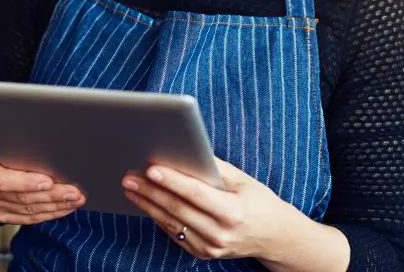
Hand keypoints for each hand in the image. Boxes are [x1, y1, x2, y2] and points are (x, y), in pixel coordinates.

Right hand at [0, 145, 85, 224]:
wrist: (1, 154)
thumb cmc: (13, 143)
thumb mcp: (16, 138)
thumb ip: (28, 147)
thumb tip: (56, 155)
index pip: (3, 179)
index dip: (27, 182)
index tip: (50, 181)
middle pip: (20, 196)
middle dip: (51, 195)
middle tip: (74, 193)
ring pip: (27, 209)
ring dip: (55, 206)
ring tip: (75, 200)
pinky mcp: (1, 213)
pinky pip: (27, 218)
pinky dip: (48, 214)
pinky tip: (63, 208)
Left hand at [121, 159, 298, 260]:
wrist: (275, 237)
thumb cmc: (259, 202)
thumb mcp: (243, 180)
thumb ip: (214, 168)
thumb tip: (184, 149)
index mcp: (233, 212)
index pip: (195, 194)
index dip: (171, 181)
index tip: (150, 168)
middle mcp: (221, 234)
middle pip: (177, 209)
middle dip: (150, 191)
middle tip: (129, 176)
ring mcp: (211, 247)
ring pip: (171, 223)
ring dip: (147, 204)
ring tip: (130, 188)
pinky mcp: (203, 254)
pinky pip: (175, 233)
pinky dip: (158, 217)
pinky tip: (146, 203)